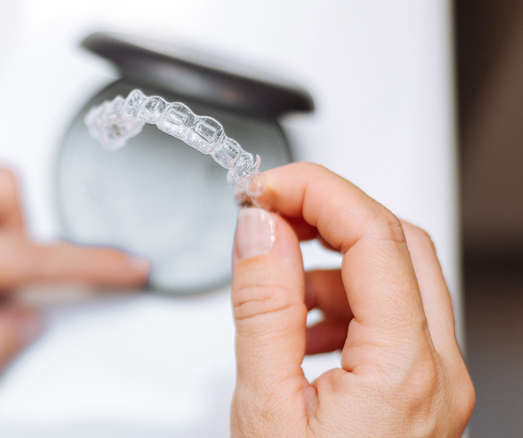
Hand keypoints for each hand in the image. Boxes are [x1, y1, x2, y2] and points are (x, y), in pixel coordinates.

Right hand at [231, 163, 473, 436]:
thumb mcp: (265, 407)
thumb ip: (263, 310)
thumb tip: (260, 229)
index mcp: (404, 372)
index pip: (374, 235)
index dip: (315, 192)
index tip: (264, 189)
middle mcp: (440, 375)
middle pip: (400, 244)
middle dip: (329, 216)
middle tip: (271, 214)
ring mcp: (439, 386)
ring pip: (399, 281)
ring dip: (334, 266)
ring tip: (277, 290)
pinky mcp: (424, 396)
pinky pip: (396, 322)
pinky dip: (345, 306)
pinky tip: (301, 332)